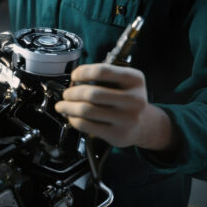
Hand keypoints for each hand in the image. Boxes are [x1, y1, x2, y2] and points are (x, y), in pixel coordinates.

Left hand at [54, 64, 174, 149]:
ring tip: (62, 106)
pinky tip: (71, 116)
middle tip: (66, 94)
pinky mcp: (117, 134)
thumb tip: (74, 80)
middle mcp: (134, 99)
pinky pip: (86, 125)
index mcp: (135, 80)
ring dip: (68, 107)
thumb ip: (103, 77)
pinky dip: (73, 119)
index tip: (74, 76)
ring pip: (86, 111)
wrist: (144, 125)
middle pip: (92, 93)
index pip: (102, 71)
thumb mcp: (123, 82)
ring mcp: (127, 119)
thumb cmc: (126, 99)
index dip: (82, 72)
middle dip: (72, 93)